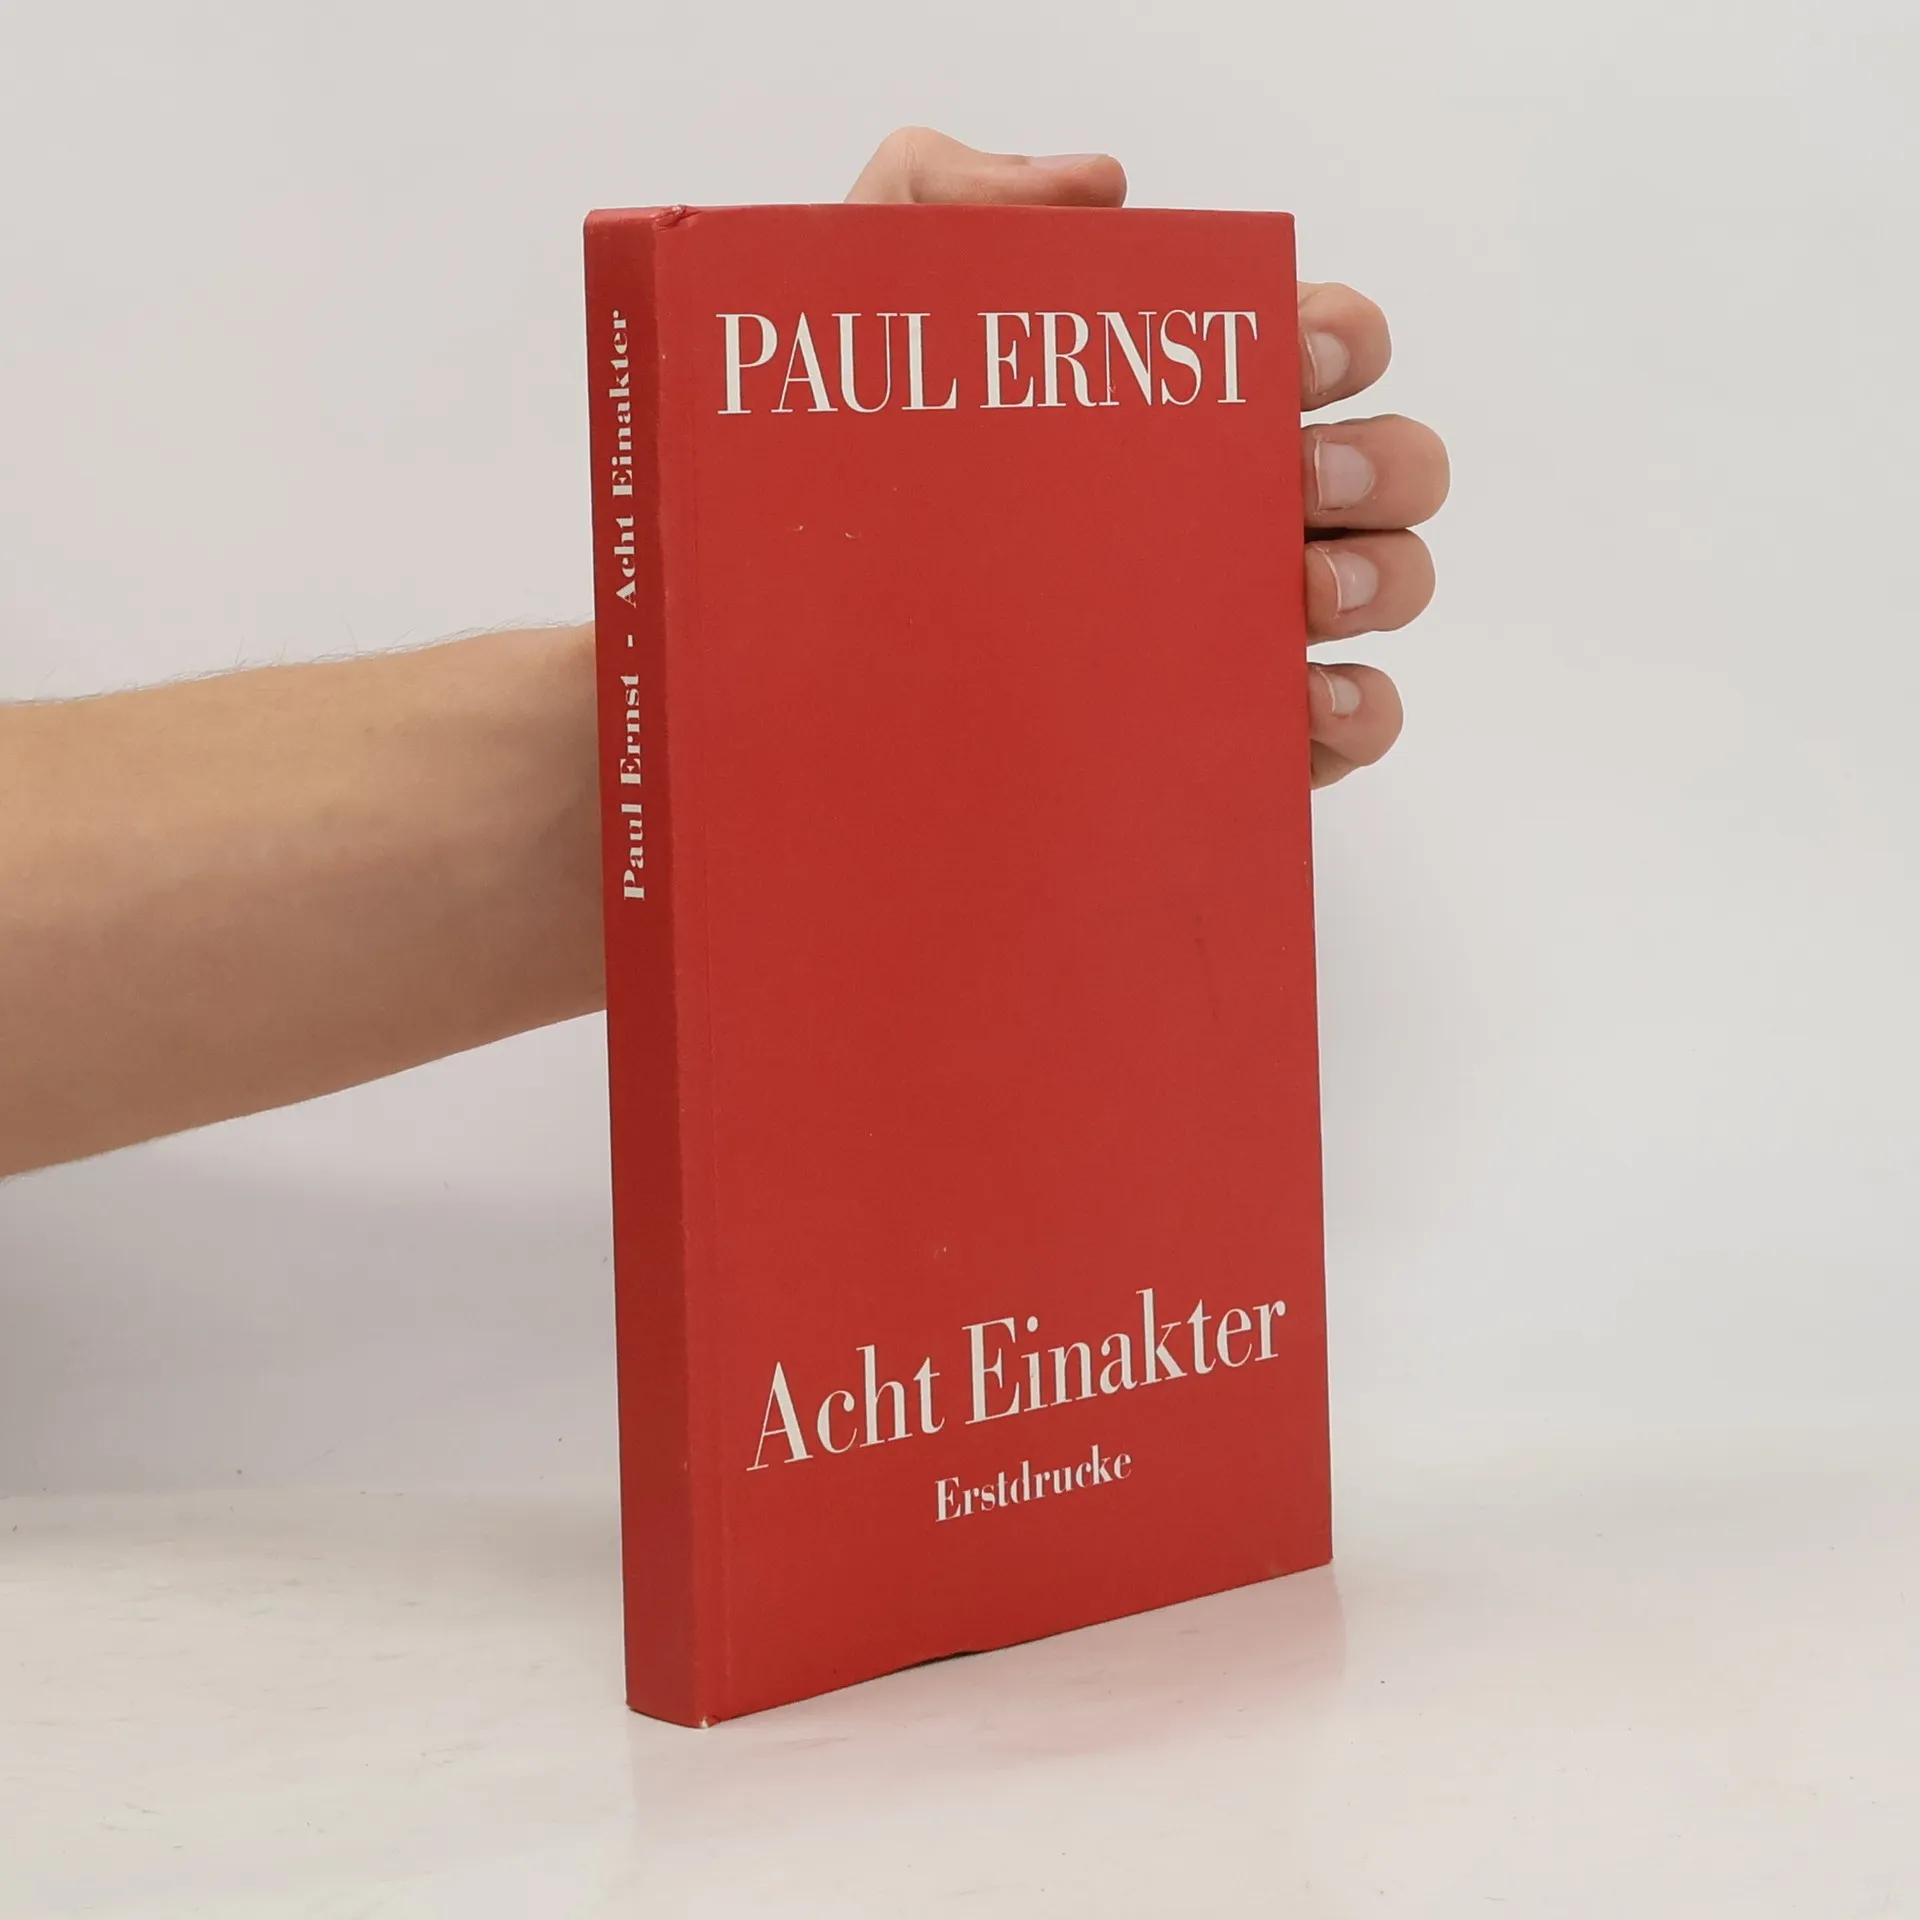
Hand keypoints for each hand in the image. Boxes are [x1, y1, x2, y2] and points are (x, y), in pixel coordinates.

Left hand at [847, 128, 1447, 789]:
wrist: (761, 668)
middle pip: (1389, 465)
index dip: (1337, 340)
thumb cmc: (813, 495)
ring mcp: (1233, 629)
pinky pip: (1351, 728)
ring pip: (1390, 585)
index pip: (1319, 346)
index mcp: (1169, 406)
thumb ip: (945, 198)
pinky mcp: (1226, 741)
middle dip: (1375, 462)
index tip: (1284, 358)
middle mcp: (1220, 511)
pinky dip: (1357, 712)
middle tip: (1292, 480)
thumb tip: (1097, 188)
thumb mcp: (846, 317)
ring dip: (1377, 578)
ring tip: (1290, 592)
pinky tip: (1295, 704)